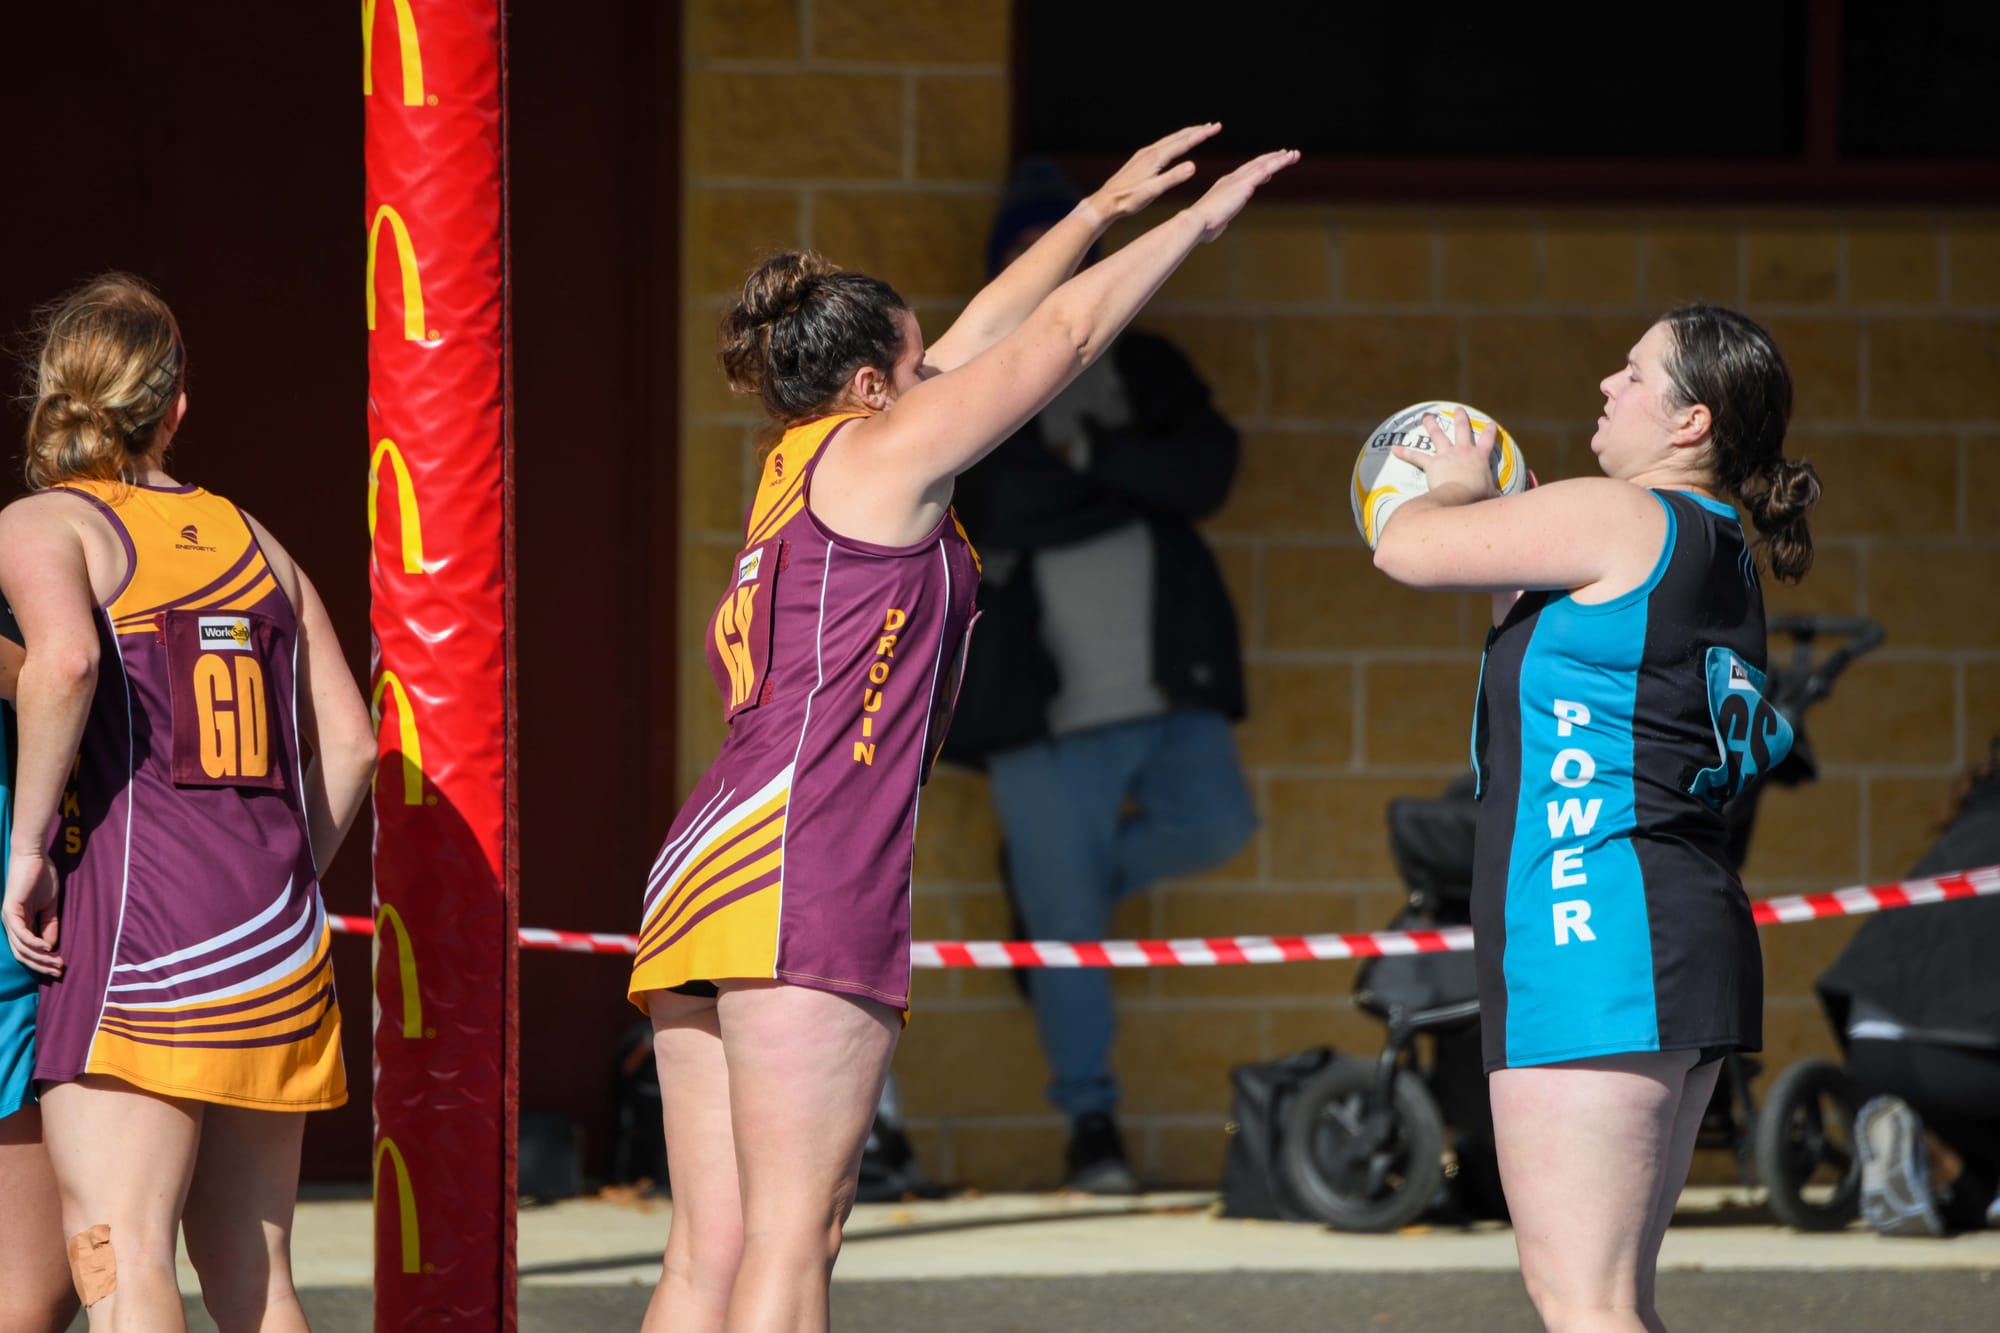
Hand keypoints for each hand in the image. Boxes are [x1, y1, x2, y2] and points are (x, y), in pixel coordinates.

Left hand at [3, 847, 61, 976]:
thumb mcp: (50, 906)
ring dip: (39, 958)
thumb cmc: (42, 877)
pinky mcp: (10, 910)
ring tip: (57, 962)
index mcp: (19, 923)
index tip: (61, 967)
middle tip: (59, 971)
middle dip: (41, 965)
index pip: (27, 950)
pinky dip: (33, 942)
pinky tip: (47, 947)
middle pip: (22, 954)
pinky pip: (21, 933)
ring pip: (21, 947)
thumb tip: (51, 947)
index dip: (43, 961)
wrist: (34, 856)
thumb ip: (50, 925)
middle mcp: (11, 924)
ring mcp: (9, 918)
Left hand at [1084, 123, 1221, 223]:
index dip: (1202, 135)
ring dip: (1187, 134)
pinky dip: (1174, 141)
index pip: (1184, 142)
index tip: (1217, 128)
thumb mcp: (1152, 192)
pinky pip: (1162, 145)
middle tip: (1215, 126)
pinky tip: (1176, 144)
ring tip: (1200, 131)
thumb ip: (1173, 178)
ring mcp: (1144, 154)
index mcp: (1156, 158)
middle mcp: (1150, 151)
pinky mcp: (1140, 159)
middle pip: (1178, 137)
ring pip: (1170, 139)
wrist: (1105, 201)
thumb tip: (1193, 166)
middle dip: (1197, 130)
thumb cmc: (1128, 200)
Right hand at [1182, 148, 1300, 242]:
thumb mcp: (1215, 223)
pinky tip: (1290, 157)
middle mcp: (1232, 179)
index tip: (1270, 167)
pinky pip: (1266, 169)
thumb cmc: (1202, 227)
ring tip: (1294, 154)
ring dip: (1280, 159)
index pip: (1246, 174)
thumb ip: (1221, 220)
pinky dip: (1279, 162)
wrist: (1196, 222)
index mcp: (1224, 186)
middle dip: (1272, 159)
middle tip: (1286, 154)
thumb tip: (1222, 224)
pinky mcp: (1245, 184)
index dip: (1259, 169)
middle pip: (1256, 165)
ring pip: (1264, 164)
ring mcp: (1239, 180)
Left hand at [1393, 409, 1500, 503]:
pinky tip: (1394, 449)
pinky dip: (1404, 453)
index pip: (1488, 440)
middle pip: (1462, 429)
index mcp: (1480, 457)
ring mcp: (1447, 455)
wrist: (1460, 497)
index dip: (1490, 431)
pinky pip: (1416, 456)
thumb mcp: (1493, 496)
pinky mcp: (1432, 464)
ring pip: (1438, 435)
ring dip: (1431, 424)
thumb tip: (1504, 506)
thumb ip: (1498, 498)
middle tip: (1458, 409)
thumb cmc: (1477, 498)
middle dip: (1460, 417)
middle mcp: (1463, 451)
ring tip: (1427, 416)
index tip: (1490, 424)